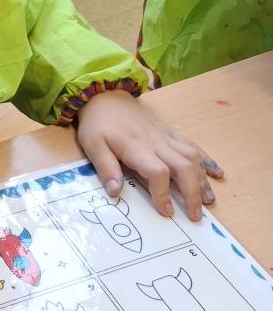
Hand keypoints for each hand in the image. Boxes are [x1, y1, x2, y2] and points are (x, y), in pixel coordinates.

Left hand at [75, 91, 223, 222]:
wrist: (106, 94)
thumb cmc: (98, 123)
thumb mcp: (93, 145)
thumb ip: (106, 169)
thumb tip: (115, 193)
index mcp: (136, 148)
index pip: (157, 172)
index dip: (163, 193)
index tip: (166, 212)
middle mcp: (157, 142)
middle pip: (183, 167)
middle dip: (192, 193)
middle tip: (195, 216)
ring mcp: (166, 136)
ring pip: (193, 158)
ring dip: (203, 180)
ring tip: (209, 201)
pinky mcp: (170, 133)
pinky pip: (193, 146)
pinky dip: (207, 161)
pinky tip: (217, 173)